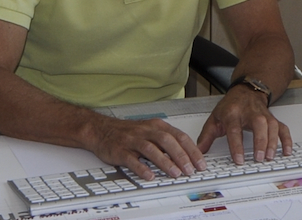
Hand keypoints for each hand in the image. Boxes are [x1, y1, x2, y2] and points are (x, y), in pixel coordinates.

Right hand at [86, 116, 207, 180]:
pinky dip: (141, 168)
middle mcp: (146, 131)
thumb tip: (187, 156)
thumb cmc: (129, 132)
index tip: (200, 163)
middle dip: (181, 156)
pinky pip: (132, 159)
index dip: (191, 150)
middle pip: (167, 141)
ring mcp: (133, 140)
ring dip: (165, 162)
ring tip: (175, 173)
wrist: (102, 129)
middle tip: (190, 169)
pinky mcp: (120, 150)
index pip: (179, 136)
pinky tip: (149, 176)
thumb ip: (167, 141)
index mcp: (156, 126)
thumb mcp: (150, 131)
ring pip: (151, 149)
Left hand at [196, 86, 292, 163]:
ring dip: (272, 142)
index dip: (236, 145)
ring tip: (270, 157)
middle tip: (259, 158)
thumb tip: (199, 152)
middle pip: (258, 125)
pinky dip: (286, 139)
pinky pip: (282, 128)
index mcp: (232, 113)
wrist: (246, 90)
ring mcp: (263, 115)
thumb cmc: (230, 106)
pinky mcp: (273, 118)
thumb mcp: (214, 118)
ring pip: (271, 126)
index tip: (238, 159)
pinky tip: (286, 151)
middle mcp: (250, 113)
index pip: (234, 129)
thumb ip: (206, 136)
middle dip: (260, 141)